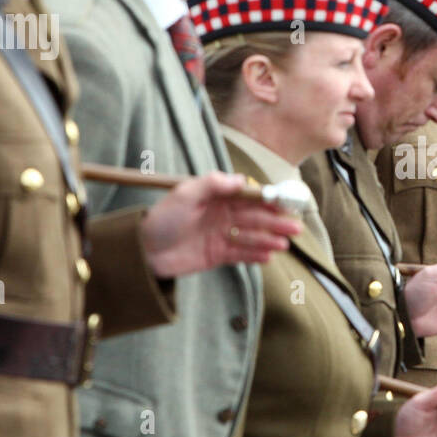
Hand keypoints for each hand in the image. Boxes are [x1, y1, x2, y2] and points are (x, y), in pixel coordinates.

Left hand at [140, 172, 300, 277]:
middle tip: (294, 227)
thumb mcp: (184, 195)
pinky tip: (269, 256)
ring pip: (251, 236)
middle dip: (275, 222)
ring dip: (269, 240)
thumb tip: (240, 179)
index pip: (248, 196)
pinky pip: (241, 254)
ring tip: (284, 245)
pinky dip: (255, 255)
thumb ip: (211, 185)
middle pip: (254, 217)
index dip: (268, 200)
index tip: (285, 203)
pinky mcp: (217, 255)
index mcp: (216, 196)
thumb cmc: (160, 219)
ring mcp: (221, 235)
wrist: (141, 252)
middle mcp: (222, 214)